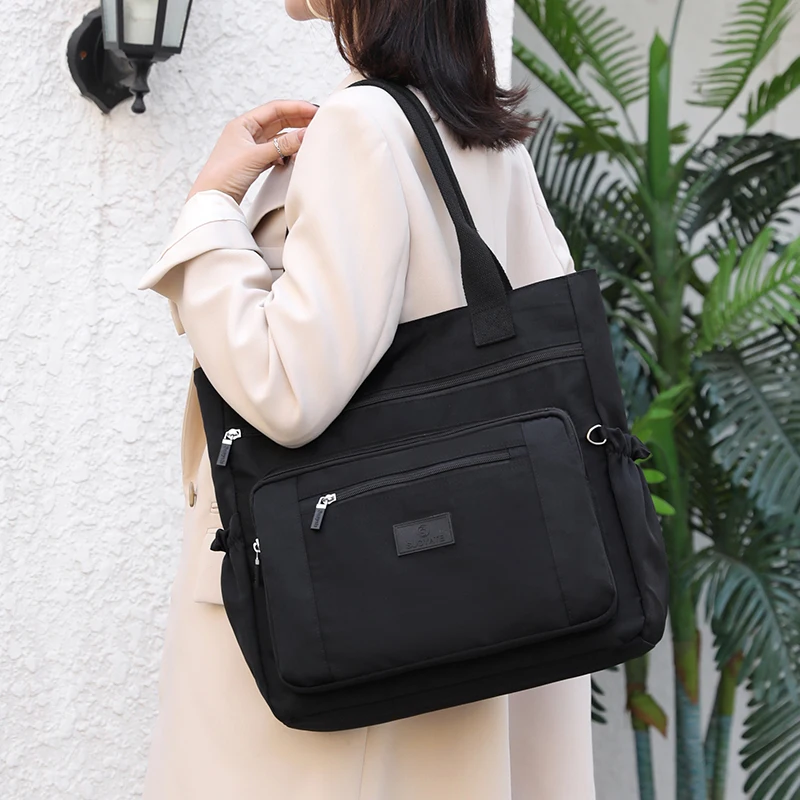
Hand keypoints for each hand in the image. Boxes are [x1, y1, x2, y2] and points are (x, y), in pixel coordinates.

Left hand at [187, 100, 317, 204]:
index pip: (275, 109)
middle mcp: (246, 133)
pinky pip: (276, 152)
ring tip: (310, 139)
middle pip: (278, 121)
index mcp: (243, 123)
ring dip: (293, 137)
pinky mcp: (254, 162)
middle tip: (318, 122)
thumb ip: (283, 145)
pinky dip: (287, 152)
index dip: (296, 108)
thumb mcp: (257, 156)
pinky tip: (294, 156)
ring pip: (278, 137)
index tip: (314, 111)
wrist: (212, 197)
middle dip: (298, 120)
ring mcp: (250, 147)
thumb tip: (305, 134)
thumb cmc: (224, 174)